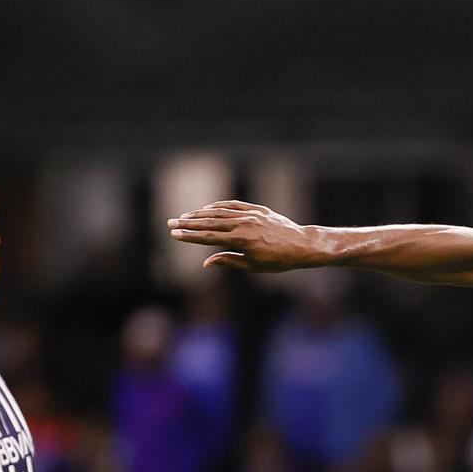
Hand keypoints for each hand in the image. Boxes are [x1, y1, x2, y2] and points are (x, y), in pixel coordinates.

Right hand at [167, 201, 317, 270]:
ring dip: (199, 214)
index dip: (190, 236)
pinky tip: (207, 208)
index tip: (175, 235)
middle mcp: (243, 224)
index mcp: (241, 240)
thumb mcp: (253, 266)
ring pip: (219, 212)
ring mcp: (250, 215)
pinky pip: (233, 205)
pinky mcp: (257, 209)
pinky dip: (218, 206)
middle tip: (170, 223)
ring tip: (184, 216)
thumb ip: (228, 261)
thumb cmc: (279, 260)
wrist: (302, 245)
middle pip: (209, 222)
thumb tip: (206, 263)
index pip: (209, 237)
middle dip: (188, 223)